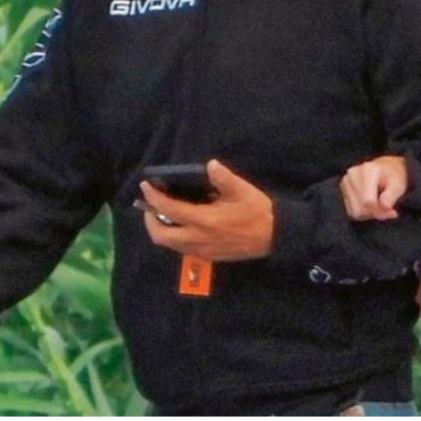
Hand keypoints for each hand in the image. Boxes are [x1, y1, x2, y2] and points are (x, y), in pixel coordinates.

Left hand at [139, 159, 274, 260]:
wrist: (274, 237)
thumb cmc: (257, 212)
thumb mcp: (242, 190)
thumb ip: (223, 178)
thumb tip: (210, 165)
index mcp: (204, 220)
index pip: (169, 209)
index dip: (154, 198)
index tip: (146, 186)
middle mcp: (197, 238)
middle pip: (161, 235)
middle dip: (150, 220)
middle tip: (151, 205)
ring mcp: (201, 250)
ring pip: (169, 245)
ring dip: (161, 230)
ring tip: (164, 214)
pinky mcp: (207, 256)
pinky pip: (182, 248)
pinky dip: (174, 237)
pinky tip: (183, 225)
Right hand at [340, 155, 407, 220]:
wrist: (386, 167)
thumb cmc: (394, 175)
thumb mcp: (399, 185)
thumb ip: (390, 197)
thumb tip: (384, 208)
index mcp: (368, 170)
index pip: (368, 201)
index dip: (380, 212)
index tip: (392, 213)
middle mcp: (353, 174)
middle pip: (360, 208)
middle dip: (375, 214)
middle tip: (387, 210)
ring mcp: (346, 181)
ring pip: (354, 212)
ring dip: (369, 214)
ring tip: (379, 206)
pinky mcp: (343, 188)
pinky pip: (351, 210)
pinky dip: (362, 212)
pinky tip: (371, 205)